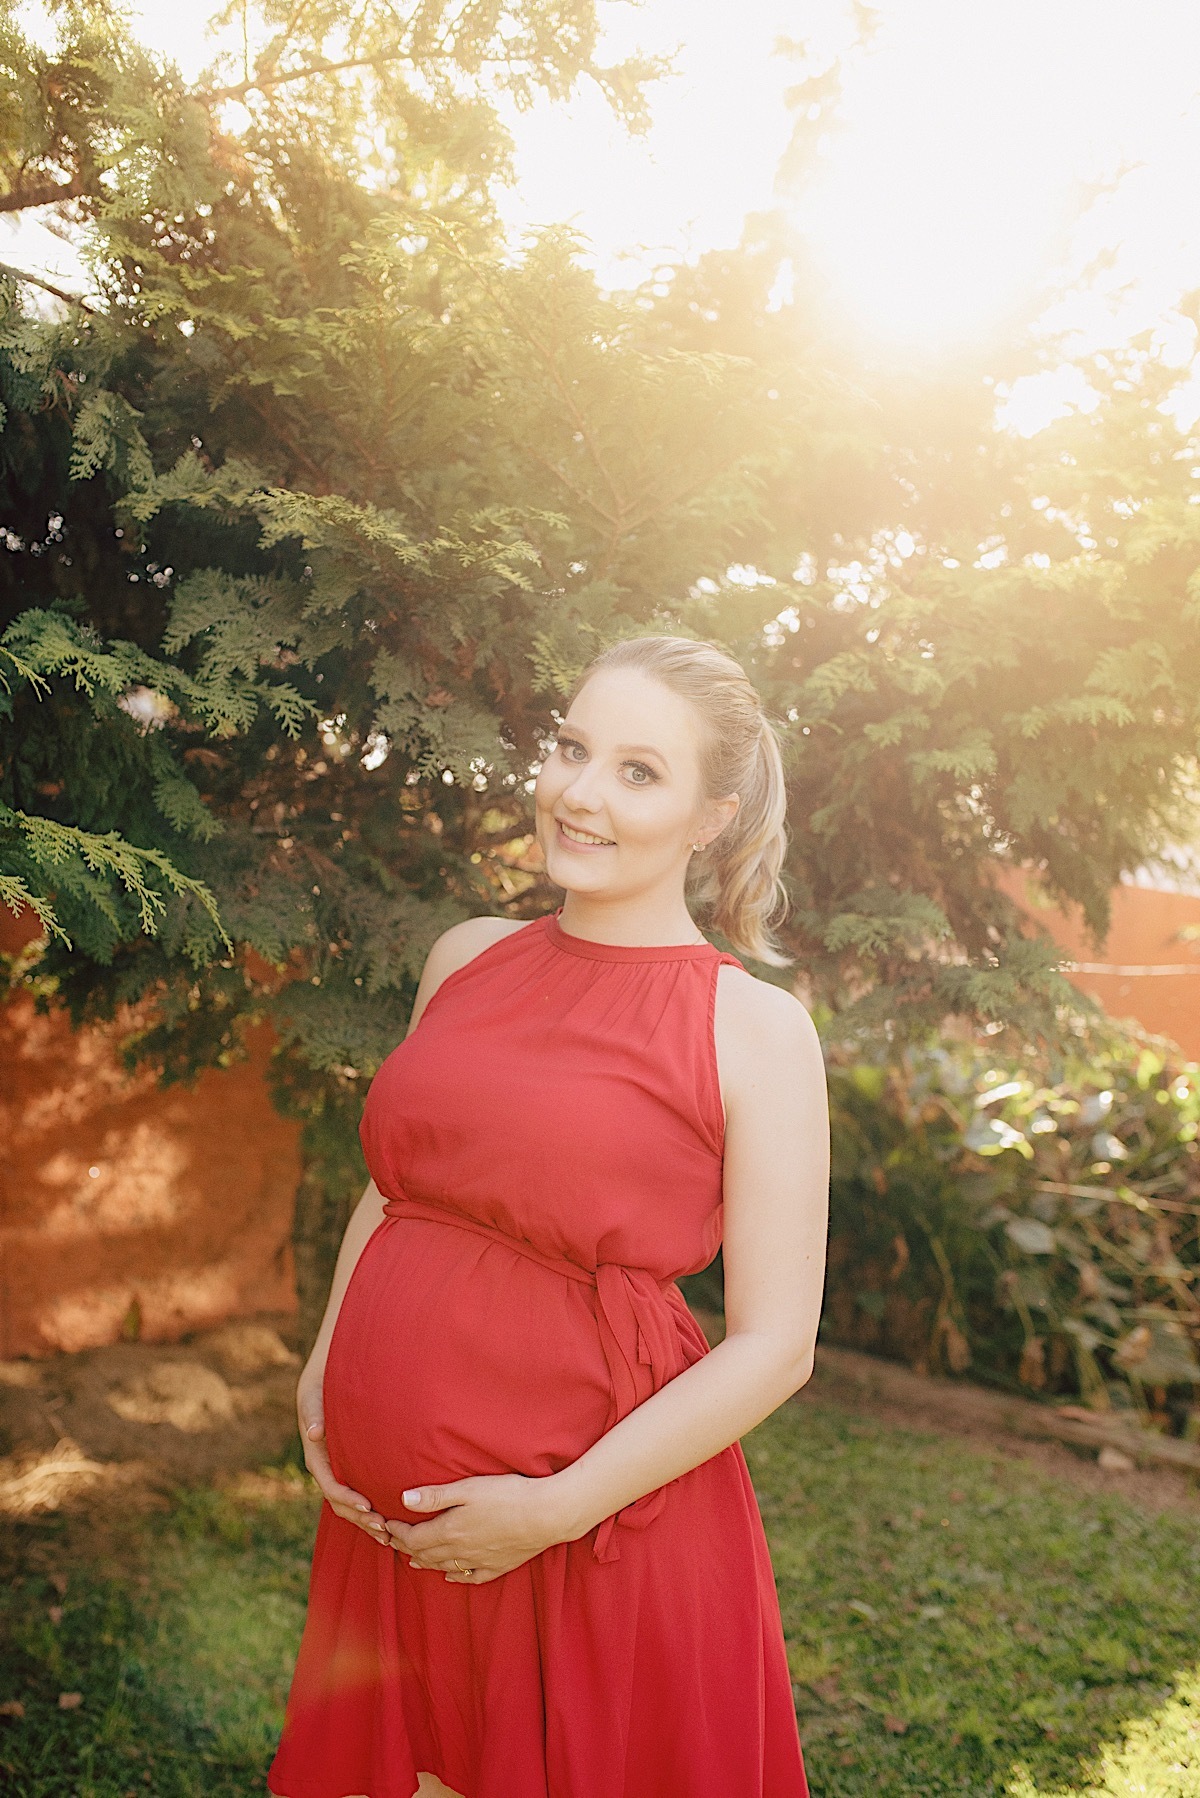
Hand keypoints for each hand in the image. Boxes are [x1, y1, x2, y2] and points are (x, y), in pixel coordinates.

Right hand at [296, 1364, 390, 1547]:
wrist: (320, 1383)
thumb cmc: (318, 1390)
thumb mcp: (313, 1399)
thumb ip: (314, 1415)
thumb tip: (314, 1432)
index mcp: (316, 1459)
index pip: (332, 1488)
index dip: (349, 1500)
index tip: (369, 1508)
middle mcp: (325, 1470)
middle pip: (341, 1504)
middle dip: (362, 1520)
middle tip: (385, 1531)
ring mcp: (336, 1472)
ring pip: (349, 1506)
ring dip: (367, 1522)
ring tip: (389, 1536)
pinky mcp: (347, 1470)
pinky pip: (357, 1496)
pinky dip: (369, 1511)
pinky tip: (389, 1521)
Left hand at [385, 1474, 568, 1583]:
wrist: (546, 1515)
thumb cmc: (508, 1495)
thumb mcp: (469, 1488)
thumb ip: (436, 1496)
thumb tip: (404, 1499)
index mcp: (450, 1530)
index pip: (414, 1537)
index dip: (398, 1532)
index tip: (387, 1523)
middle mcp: (460, 1551)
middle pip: (425, 1554)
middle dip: (406, 1547)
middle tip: (393, 1540)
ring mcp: (479, 1561)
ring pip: (444, 1566)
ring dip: (425, 1562)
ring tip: (413, 1558)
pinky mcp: (497, 1566)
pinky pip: (469, 1577)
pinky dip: (454, 1576)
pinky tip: (450, 1575)